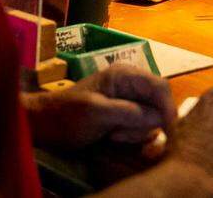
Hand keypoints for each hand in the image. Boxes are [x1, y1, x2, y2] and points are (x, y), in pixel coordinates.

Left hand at [23, 64, 174, 149]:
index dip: (168, 109)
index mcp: (125, 75)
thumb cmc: (66, 115)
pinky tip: (112, 138)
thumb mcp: (97, 113)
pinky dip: (131, 136)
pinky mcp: (124, 115)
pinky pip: (140, 127)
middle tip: (119, 135)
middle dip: (145, 124)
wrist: (43, 125)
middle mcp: (131, 84)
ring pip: (151, 119)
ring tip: (111, 136)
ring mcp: (128, 99)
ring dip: (135, 133)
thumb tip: (160, 117)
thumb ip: (130, 112)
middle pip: (158, 105)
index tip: (170, 132)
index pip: (160, 87)